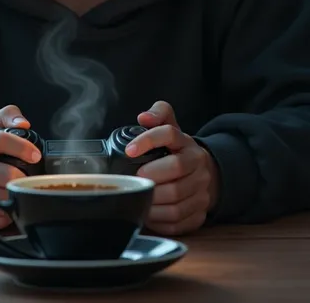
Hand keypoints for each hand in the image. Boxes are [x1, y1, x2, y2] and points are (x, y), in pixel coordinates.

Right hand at [0, 104, 40, 230]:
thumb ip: (7, 115)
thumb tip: (24, 123)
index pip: (0, 141)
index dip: (23, 147)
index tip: (36, 155)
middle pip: (7, 175)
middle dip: (22, 177)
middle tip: (26, 177)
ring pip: (3, 197)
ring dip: (15, 195)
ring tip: (14, 189)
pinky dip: (6, 213)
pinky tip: (3, 204)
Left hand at [126, 101, 219, 235]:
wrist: (206, 174)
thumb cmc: (178, 151)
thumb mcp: (170, 128)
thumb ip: (158, 114)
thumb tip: (144, 117)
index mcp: (186, 143)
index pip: (169, 134)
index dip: (148, 140)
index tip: (129, 150)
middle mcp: (197, 164)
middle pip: (175, 168)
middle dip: (150, 174)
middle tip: (135, 178)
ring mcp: (201, 190)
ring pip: (177, 199)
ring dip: (153, 200)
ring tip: (139, 196)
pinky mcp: (199, 212)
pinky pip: (179, 221)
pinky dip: (160, 219)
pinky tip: (149, 213)